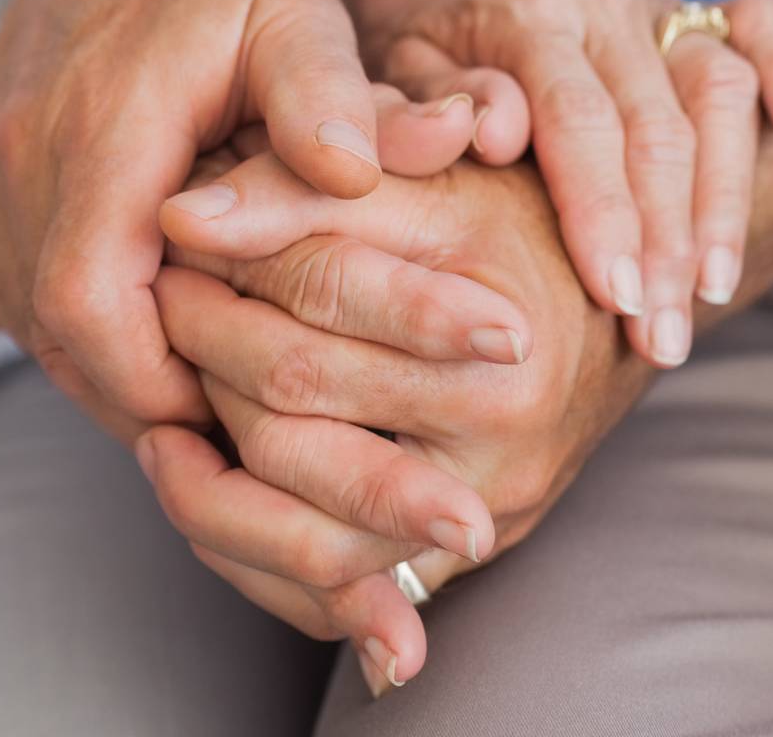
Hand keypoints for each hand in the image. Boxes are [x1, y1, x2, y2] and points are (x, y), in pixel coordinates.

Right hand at [0, 0, 477, 440]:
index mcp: (95, 128)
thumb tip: (362, 179)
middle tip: (252, 415)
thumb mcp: (291, 10)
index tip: (243, 405)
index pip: (90, 295)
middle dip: (157, 389)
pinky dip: (112, 327)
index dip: (161, 372)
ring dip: (135, 364)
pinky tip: (186, 330)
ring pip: (48, 322)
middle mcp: (23, 162)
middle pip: (64, 330)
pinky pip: (40, 289)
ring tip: (230, 385)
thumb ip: (329, 94)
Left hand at [140, 152, 646, 690]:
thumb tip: (181, 215)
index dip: (233, 256)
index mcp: (492, 314)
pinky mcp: (451, 557)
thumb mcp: (427, 187)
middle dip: (205, 342)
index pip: (323, 287)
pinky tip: (196, 479)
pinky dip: (244, 542)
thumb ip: (310, 187)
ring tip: (164, 398)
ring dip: (208, 459)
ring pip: (299, 513)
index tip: (175, 231)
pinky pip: (326, 586)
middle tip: (162, 299)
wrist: (610, 323)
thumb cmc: (512, 231)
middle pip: (297, 395)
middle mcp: (501, 424)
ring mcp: (479, 504)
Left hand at [368, 0, 772, 366]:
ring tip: (709, 293)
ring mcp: (648, 8)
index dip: (601, 210)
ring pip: (716, 88)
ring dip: (722, 200)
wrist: (451, 28)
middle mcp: (591, 4)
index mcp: (518, 15)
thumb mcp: (388, 100)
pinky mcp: (691, 15)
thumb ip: (410, 119)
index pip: (574, 115)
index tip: (614, 297)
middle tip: (658, 337)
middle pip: (653, 120)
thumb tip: (489, 132)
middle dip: (664, 239)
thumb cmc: (420, 89)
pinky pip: (761, 25)